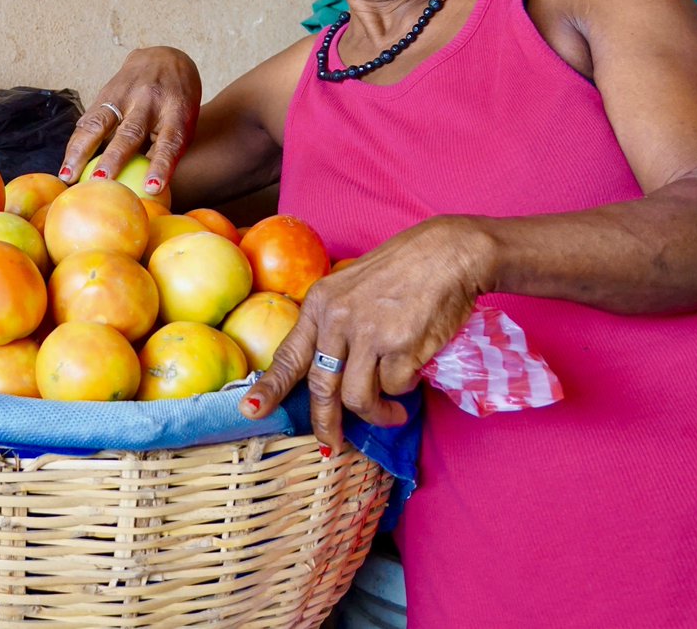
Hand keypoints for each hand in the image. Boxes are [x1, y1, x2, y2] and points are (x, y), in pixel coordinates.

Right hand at [59, 47, 202, 194]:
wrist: (166, 58)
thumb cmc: (177, 104)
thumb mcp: (182, 123)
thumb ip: (165, 150)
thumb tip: (147, 190)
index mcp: (176, 112)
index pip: (169, 141)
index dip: (160, 165)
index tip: (151, 188)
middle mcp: (150, 101)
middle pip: (130, 132)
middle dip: (114, 158)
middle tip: (99, 181)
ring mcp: (126, 94)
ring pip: (100, 122)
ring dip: (81, 150)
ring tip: (67, 174)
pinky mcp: (107, 91)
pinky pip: (89, 117)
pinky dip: (77, 141)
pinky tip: (67, 161)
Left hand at [239, 216, 489, 448]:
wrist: (446, 253)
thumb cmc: (401, 270)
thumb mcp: (351, 287)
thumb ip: (334, 322)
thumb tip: (329, 370)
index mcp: (320, 303)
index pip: (288, 354)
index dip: (270, 388)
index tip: (251, 411)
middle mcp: (337, 319)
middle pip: (322, 388)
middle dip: (326, 423)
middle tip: (333, 443)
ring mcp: (368, 333)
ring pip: (358, 398)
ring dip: (377, 415)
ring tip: (393, 413)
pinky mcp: (401, 346)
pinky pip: (395, 387)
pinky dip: (404, 389)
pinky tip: (413, 371)